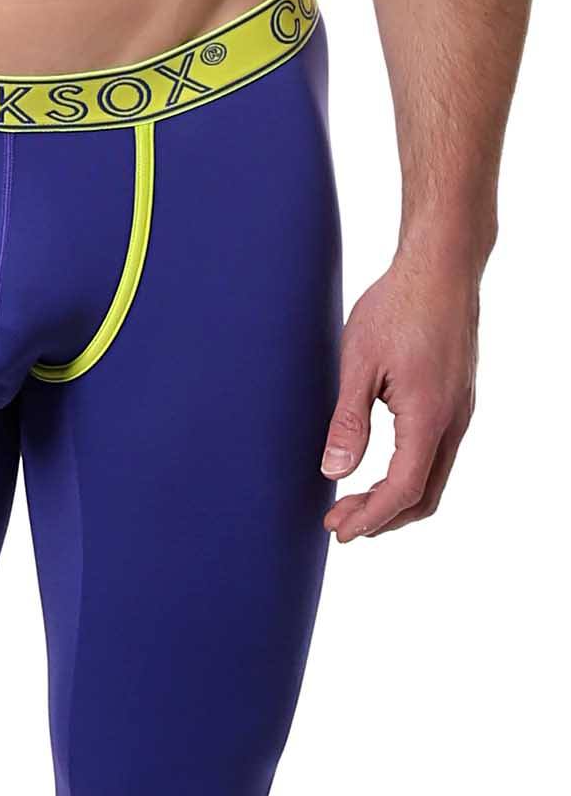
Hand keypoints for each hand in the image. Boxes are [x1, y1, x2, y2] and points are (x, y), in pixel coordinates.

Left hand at [321, 252, 479, 540]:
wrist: (442, 265)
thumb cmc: (398, 305)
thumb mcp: (359, 363)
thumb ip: (347, 422)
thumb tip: (334, 471)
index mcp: (429, 416)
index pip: (403, 490)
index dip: (369, 517)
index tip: (338, 530)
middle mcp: (454, 420)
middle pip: (424, 497)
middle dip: (381, 519)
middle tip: (339, 522)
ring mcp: (461, 411)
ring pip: (434, 479)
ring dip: (394, 500)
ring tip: (353, 502)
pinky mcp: (458, 400)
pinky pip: (438, 456)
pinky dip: (408, 477)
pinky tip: (378, 470)